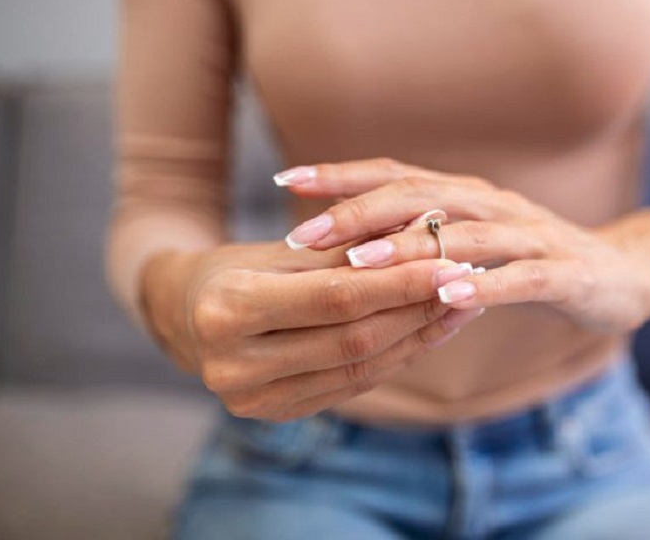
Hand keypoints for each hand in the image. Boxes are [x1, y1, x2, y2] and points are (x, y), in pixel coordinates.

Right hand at [140, 241, 482, 420]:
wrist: (183, 312)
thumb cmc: (235, 267)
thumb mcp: (283, 250)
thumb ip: (349, 250)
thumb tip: (426, 236)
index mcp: (227, 310)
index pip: (336, 297)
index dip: (400, 281)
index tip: (450, 261)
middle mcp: (232, 364)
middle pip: (353, 337)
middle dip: (417, 309)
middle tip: (466, 282)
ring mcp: (251, 399)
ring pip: (358, 367)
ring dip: (416, 336)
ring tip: (458, 306)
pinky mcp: (274, 414)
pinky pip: (350, 385)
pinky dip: (393, 357)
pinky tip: (426, 332)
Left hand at [276, 159, 649, 333]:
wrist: (622, 274)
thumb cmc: (531, 261)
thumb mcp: (471, 246)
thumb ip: (421, 242)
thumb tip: (344, 251)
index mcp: (464, 196)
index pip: (394, 175)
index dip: (340, 176)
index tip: (285, 181)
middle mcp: (492, 204)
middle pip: (419, 196)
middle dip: (358, 213)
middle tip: (303, 235)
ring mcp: (530, 235)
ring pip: (463, 233)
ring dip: (409, 247)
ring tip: (359, 262)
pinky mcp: (564, 272)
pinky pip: (520, 276)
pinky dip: (484, 284)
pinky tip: (448, 296)